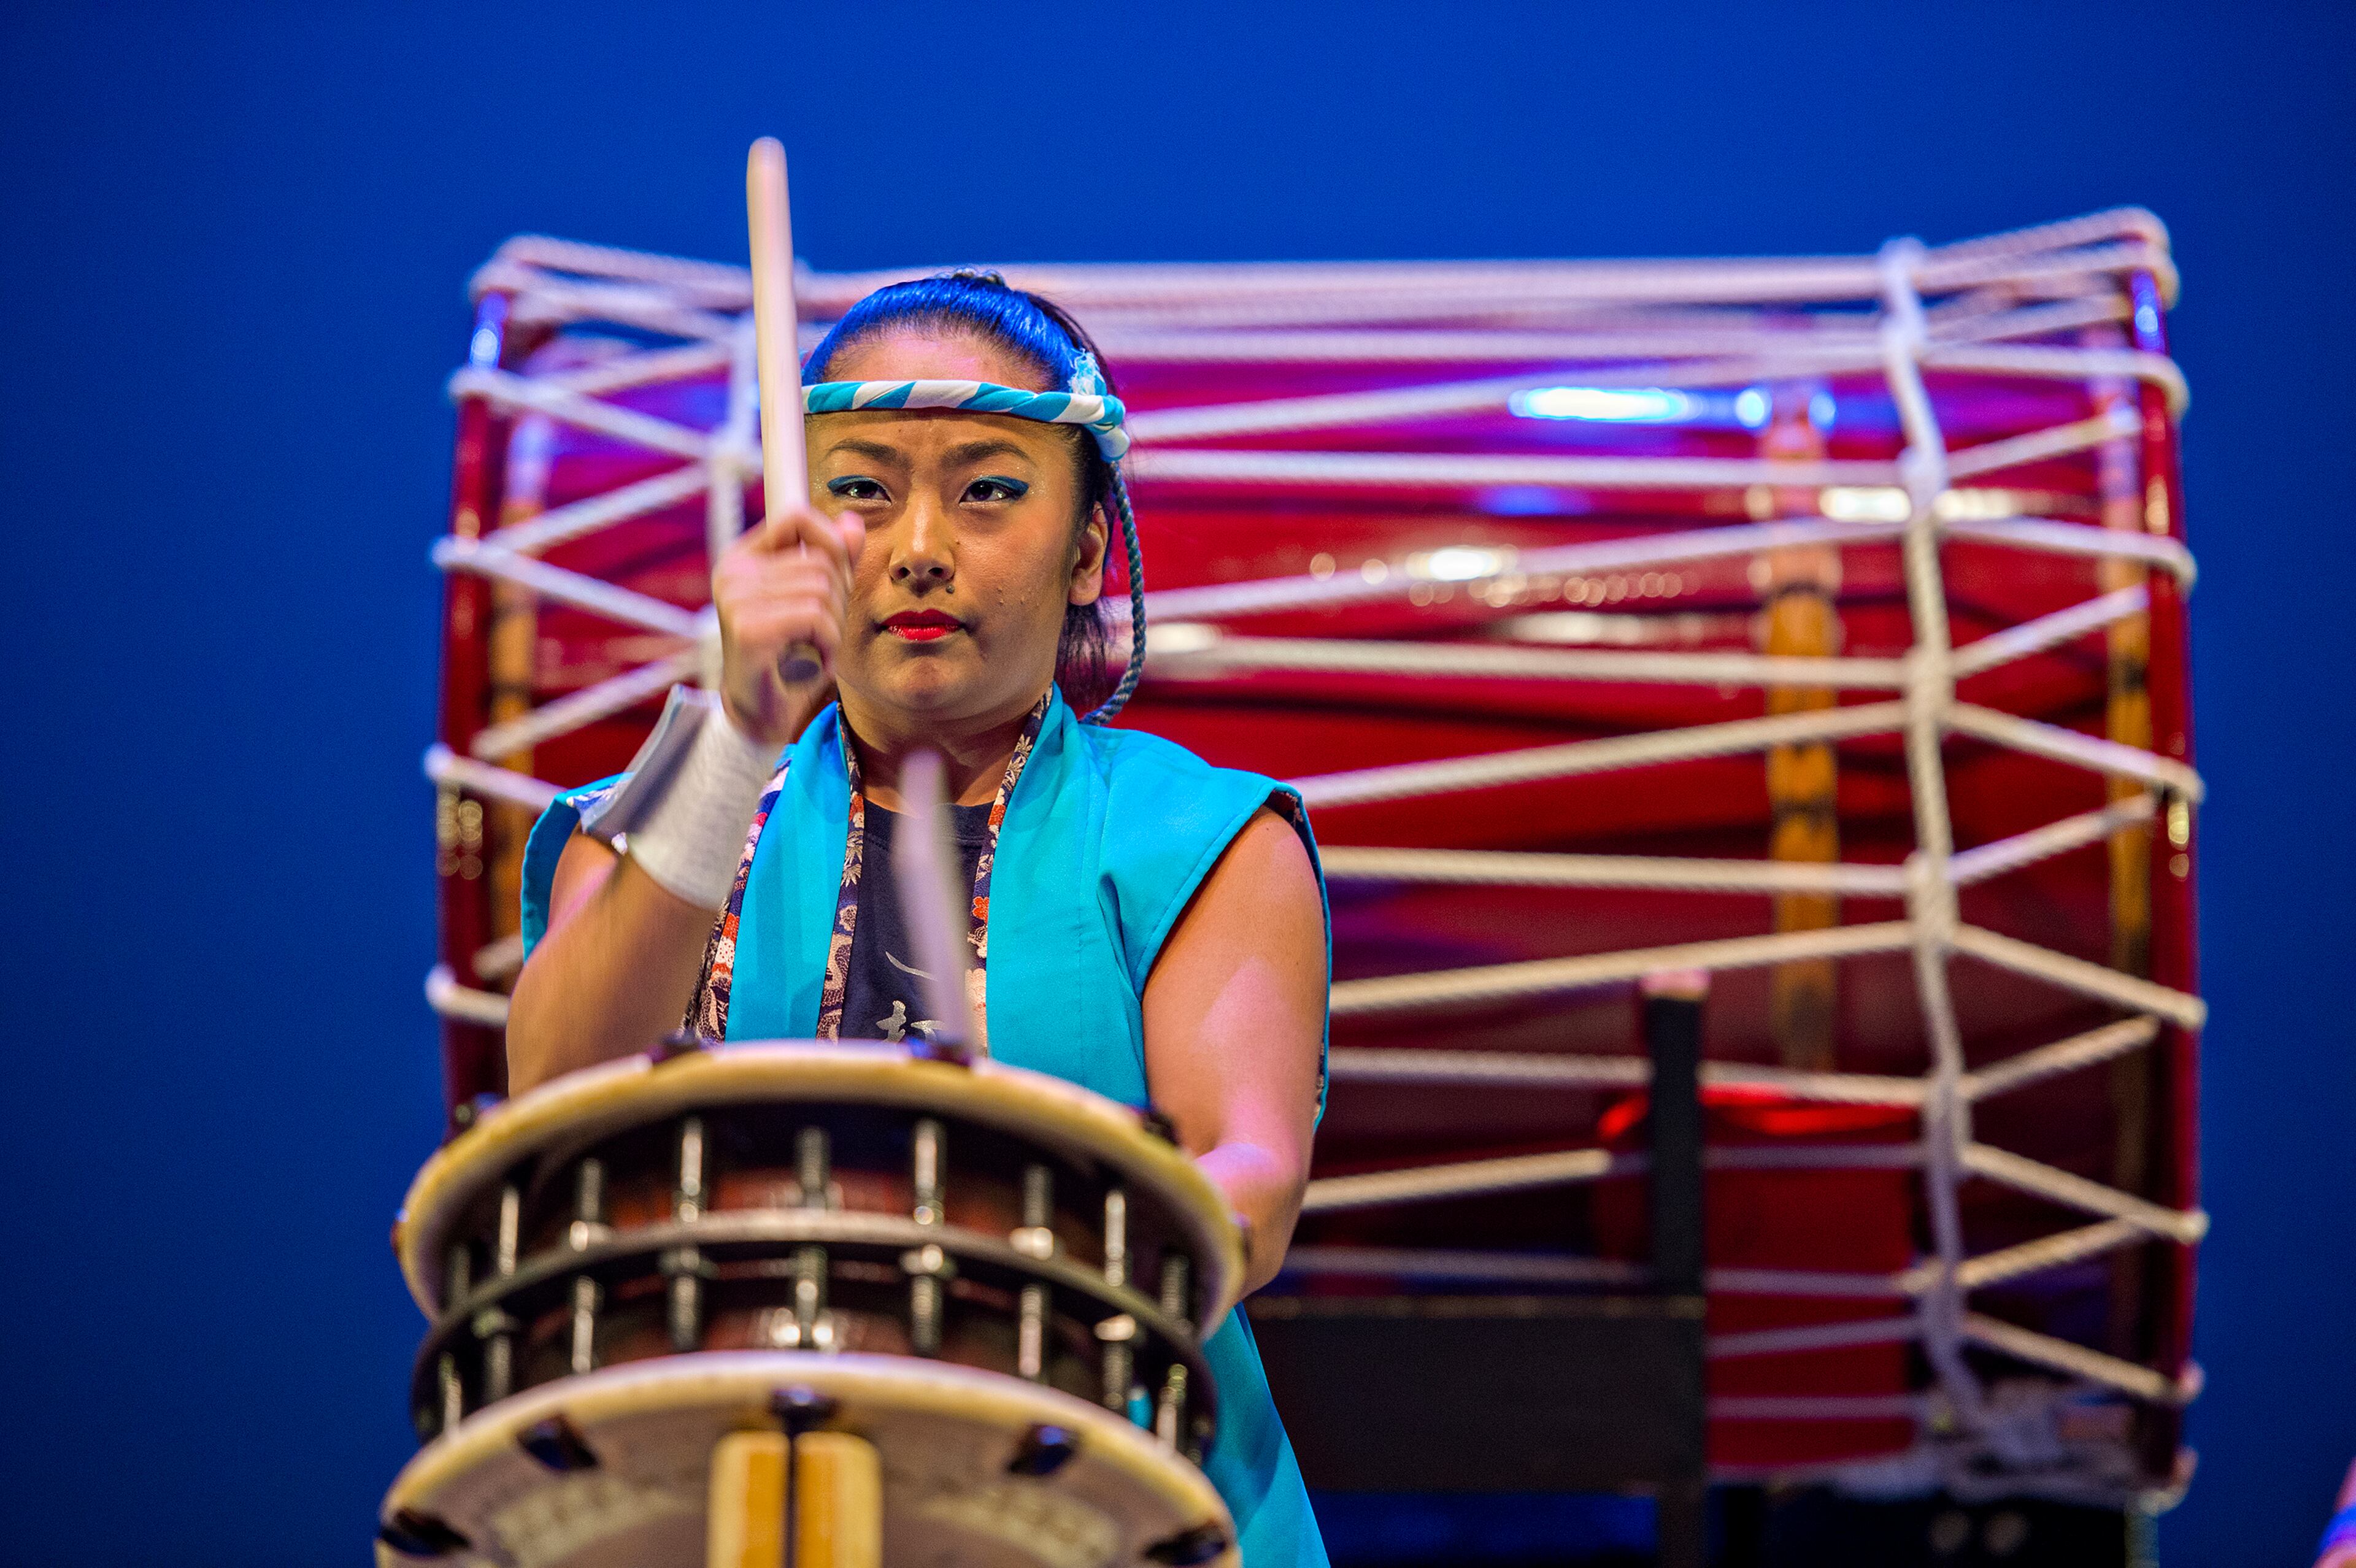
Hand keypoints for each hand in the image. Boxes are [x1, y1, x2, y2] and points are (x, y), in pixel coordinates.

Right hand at [713, 505, 864, 747]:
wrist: (760, 714)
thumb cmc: (791, 656)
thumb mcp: (819, 601)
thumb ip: (834, 560)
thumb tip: (852, 522)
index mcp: (744, 558)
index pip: (797, 517)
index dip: (831, 543)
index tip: (836, 580)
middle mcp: (733, 572)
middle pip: (820, 560)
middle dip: (839, 599)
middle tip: (824, 632)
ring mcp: (735, 599)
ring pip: (822, 590)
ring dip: (834, 626)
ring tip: (815, 647)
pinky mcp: (748, 629)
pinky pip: (815, 617)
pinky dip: (827, 643)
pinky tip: (812, 659)